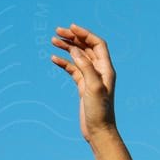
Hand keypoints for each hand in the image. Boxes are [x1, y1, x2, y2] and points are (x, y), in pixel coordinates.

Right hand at [50, 22, 116, 143]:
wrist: (99, 131)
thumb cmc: (100, 111)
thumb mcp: (93, 86)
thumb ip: (85, 67)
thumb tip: (75, 50)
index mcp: (106, 69)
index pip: (97, 44)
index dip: (85, 34)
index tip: (70, 28)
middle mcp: (100, 71)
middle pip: (86, 48)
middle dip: (73, 38)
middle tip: (57, 31)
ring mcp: (91, 78)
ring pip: (78, 58)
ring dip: (67, 48)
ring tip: (53, 40)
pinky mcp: (83, 86)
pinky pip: (73, 70)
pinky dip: (64, 63)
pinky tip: (54, 58)